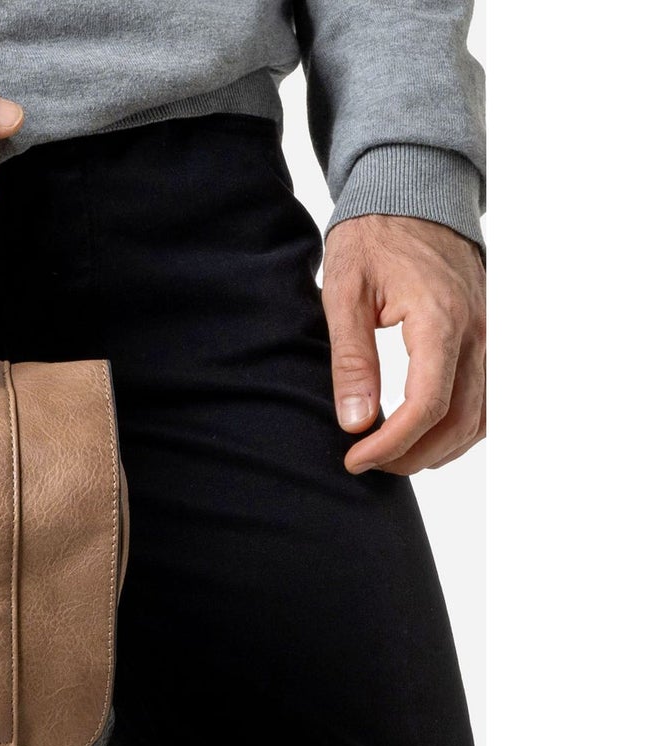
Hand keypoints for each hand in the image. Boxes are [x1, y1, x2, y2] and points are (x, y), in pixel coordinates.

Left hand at [323, 215, 485, 474]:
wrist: (413, 192)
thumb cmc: (373, 237)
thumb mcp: (344, 294)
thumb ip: (352, 360)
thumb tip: (355, 422)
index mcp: (440, 319)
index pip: (427, 405)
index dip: (391, 444)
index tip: (354, 459)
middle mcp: (478, 329)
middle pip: (459, 421)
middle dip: (410, 455)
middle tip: (366, 462)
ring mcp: (491, 333)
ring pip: (481, 417)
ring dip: (439, 449)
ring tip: (391, 455)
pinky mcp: (490, 335)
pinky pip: (490, 398)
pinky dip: (461, 428)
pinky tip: (425, 435)